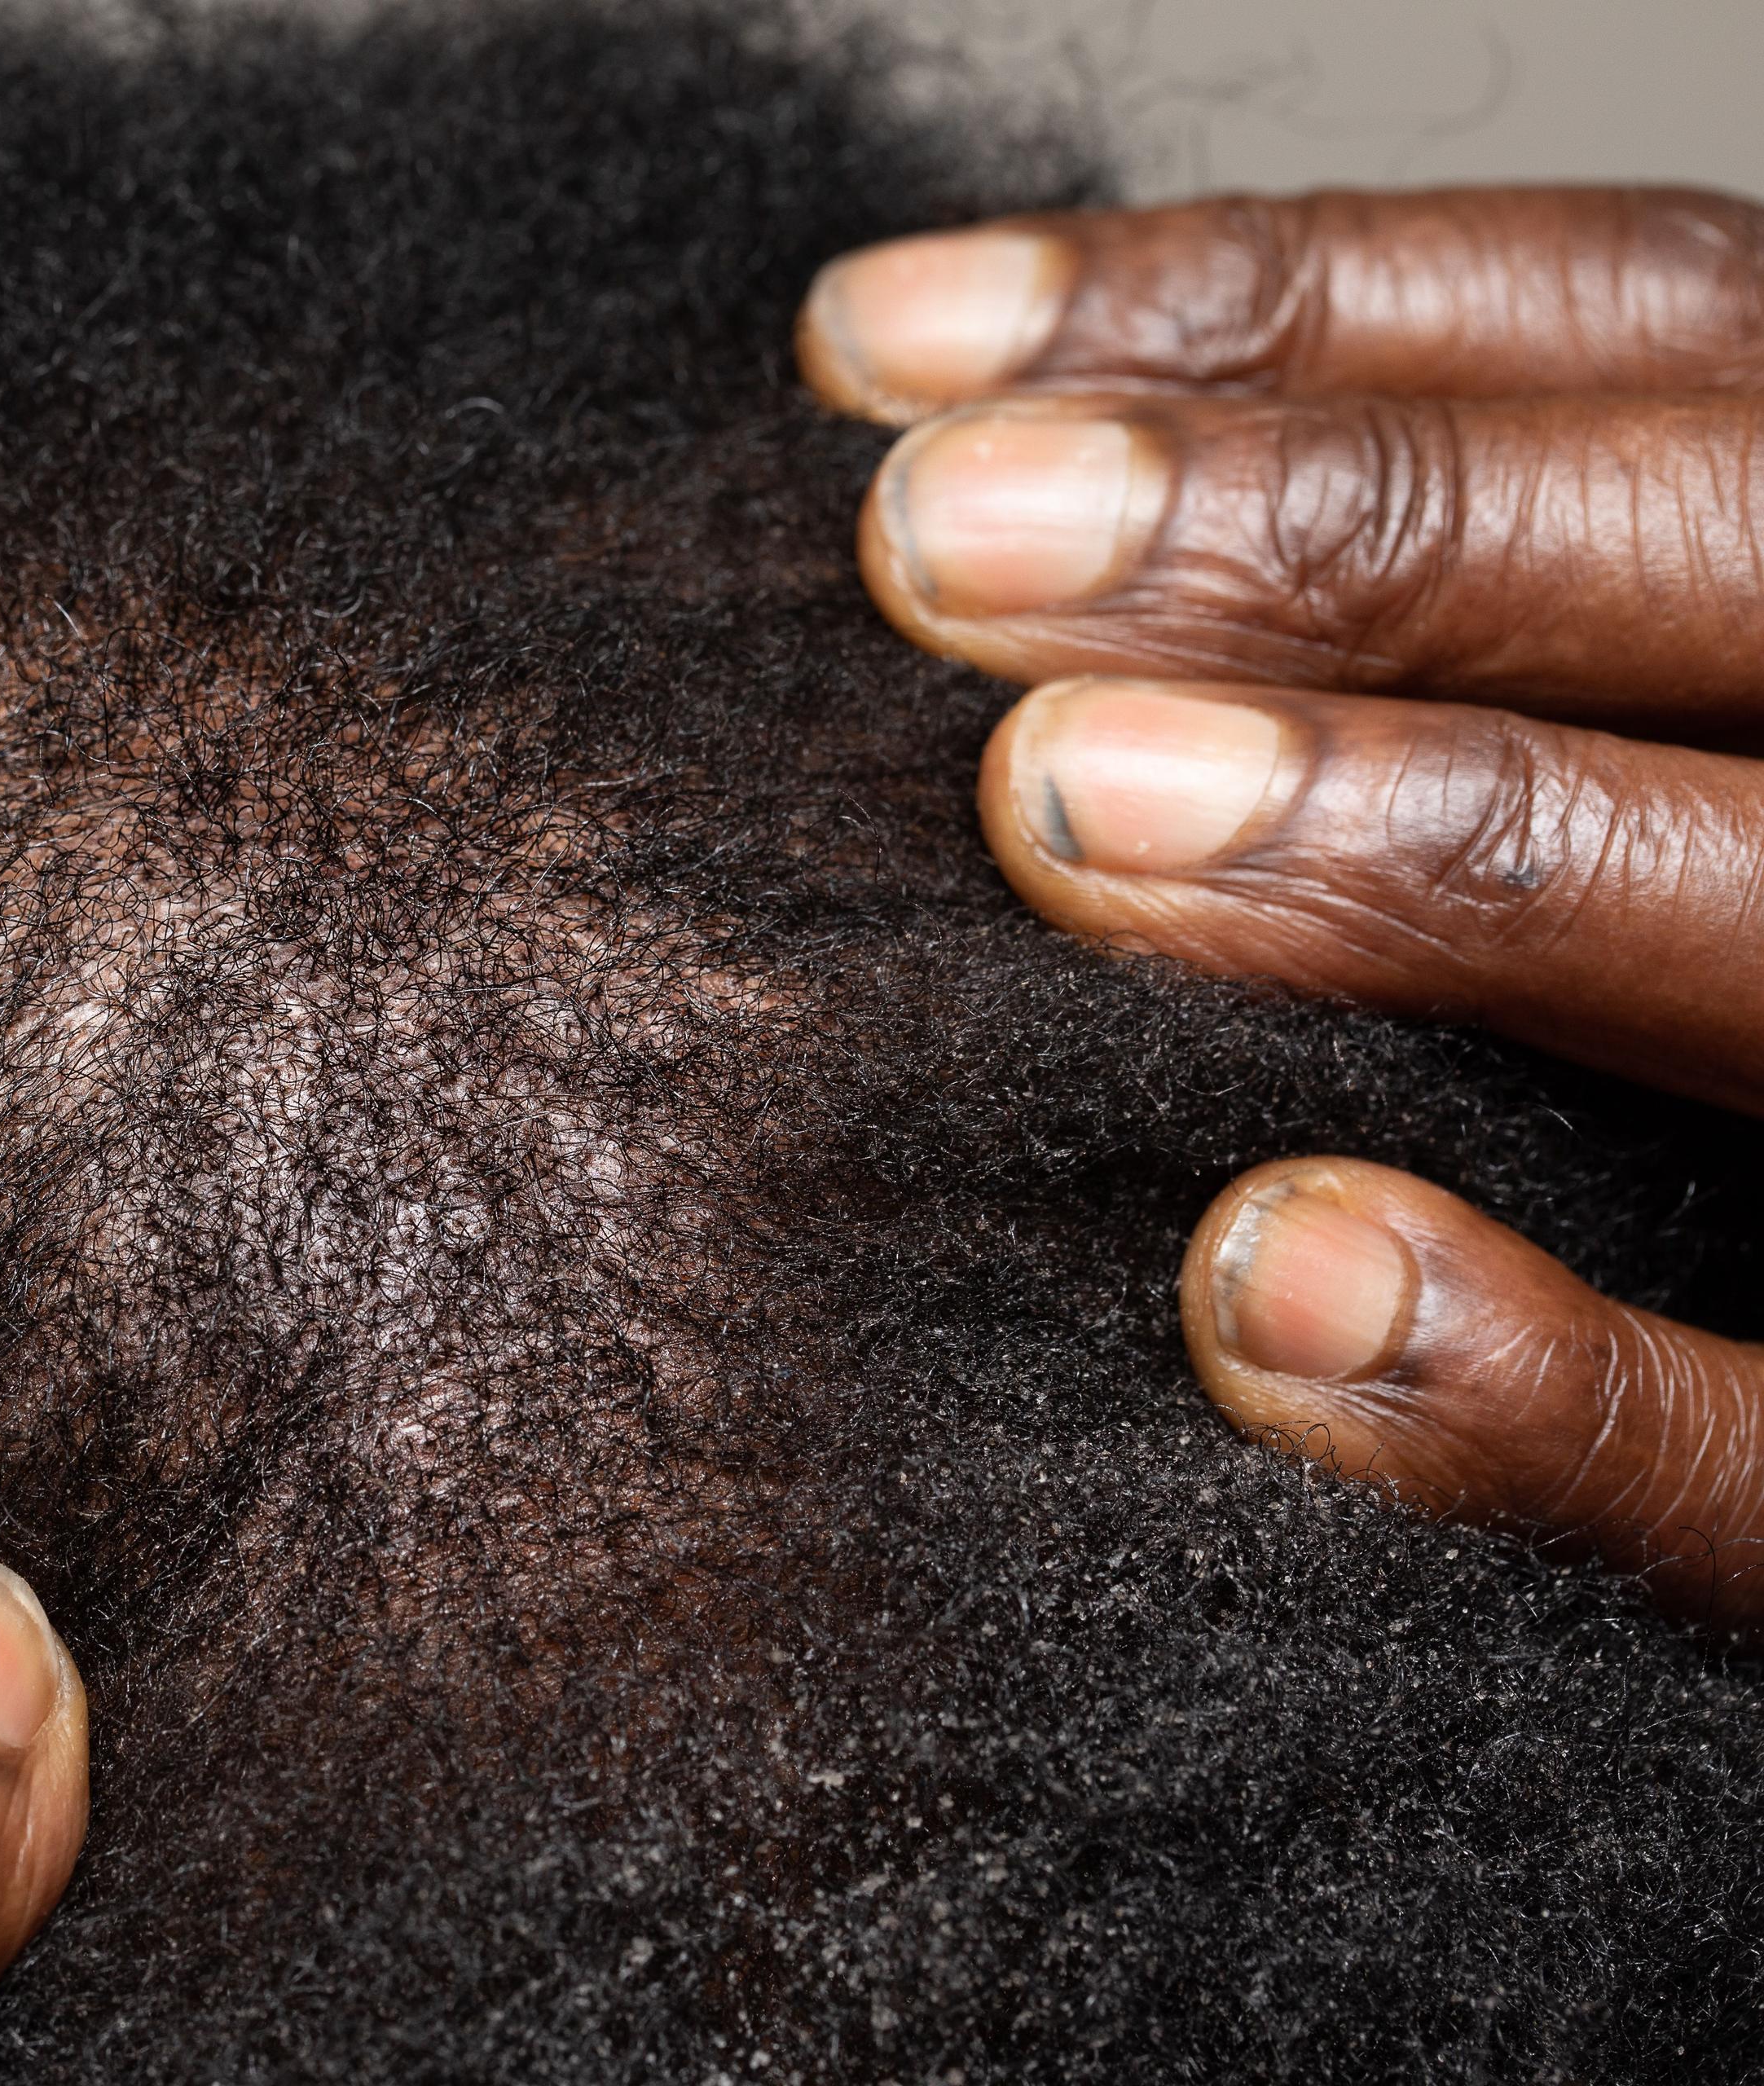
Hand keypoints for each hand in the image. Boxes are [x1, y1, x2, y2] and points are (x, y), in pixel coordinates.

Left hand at [799, 189, 1763, 1624]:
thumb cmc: (1676, 1092)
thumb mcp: (1645, 759)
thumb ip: (1463, 650)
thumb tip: (997, 512)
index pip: (1651, 329)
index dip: (1281, 305)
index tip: (884, 354)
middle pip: (1752, 553)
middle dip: (1345, 526)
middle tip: (939, 543)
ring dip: (1446, 849)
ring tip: (1059, 803)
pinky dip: (1561, 1393)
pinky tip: (1255, 1288)